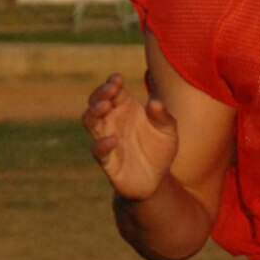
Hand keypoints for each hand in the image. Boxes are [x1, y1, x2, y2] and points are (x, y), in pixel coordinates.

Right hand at [83, 74, 179, 199]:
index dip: (111, 83)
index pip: (112, 91)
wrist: (157, 180)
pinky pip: (97, 150)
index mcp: (125, 109)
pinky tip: (113, 139)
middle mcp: (112, 121)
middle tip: (111, 89)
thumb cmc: (160, 149)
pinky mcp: (107, 161)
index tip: (118, 79)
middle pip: (96, 102)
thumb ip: (163, 116)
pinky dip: (102, 144)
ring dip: (94, 112)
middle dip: (100, 93)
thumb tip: (155, 102)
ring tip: (105, 105)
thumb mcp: (168, 131)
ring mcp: (106, 139)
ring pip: (90, 121)